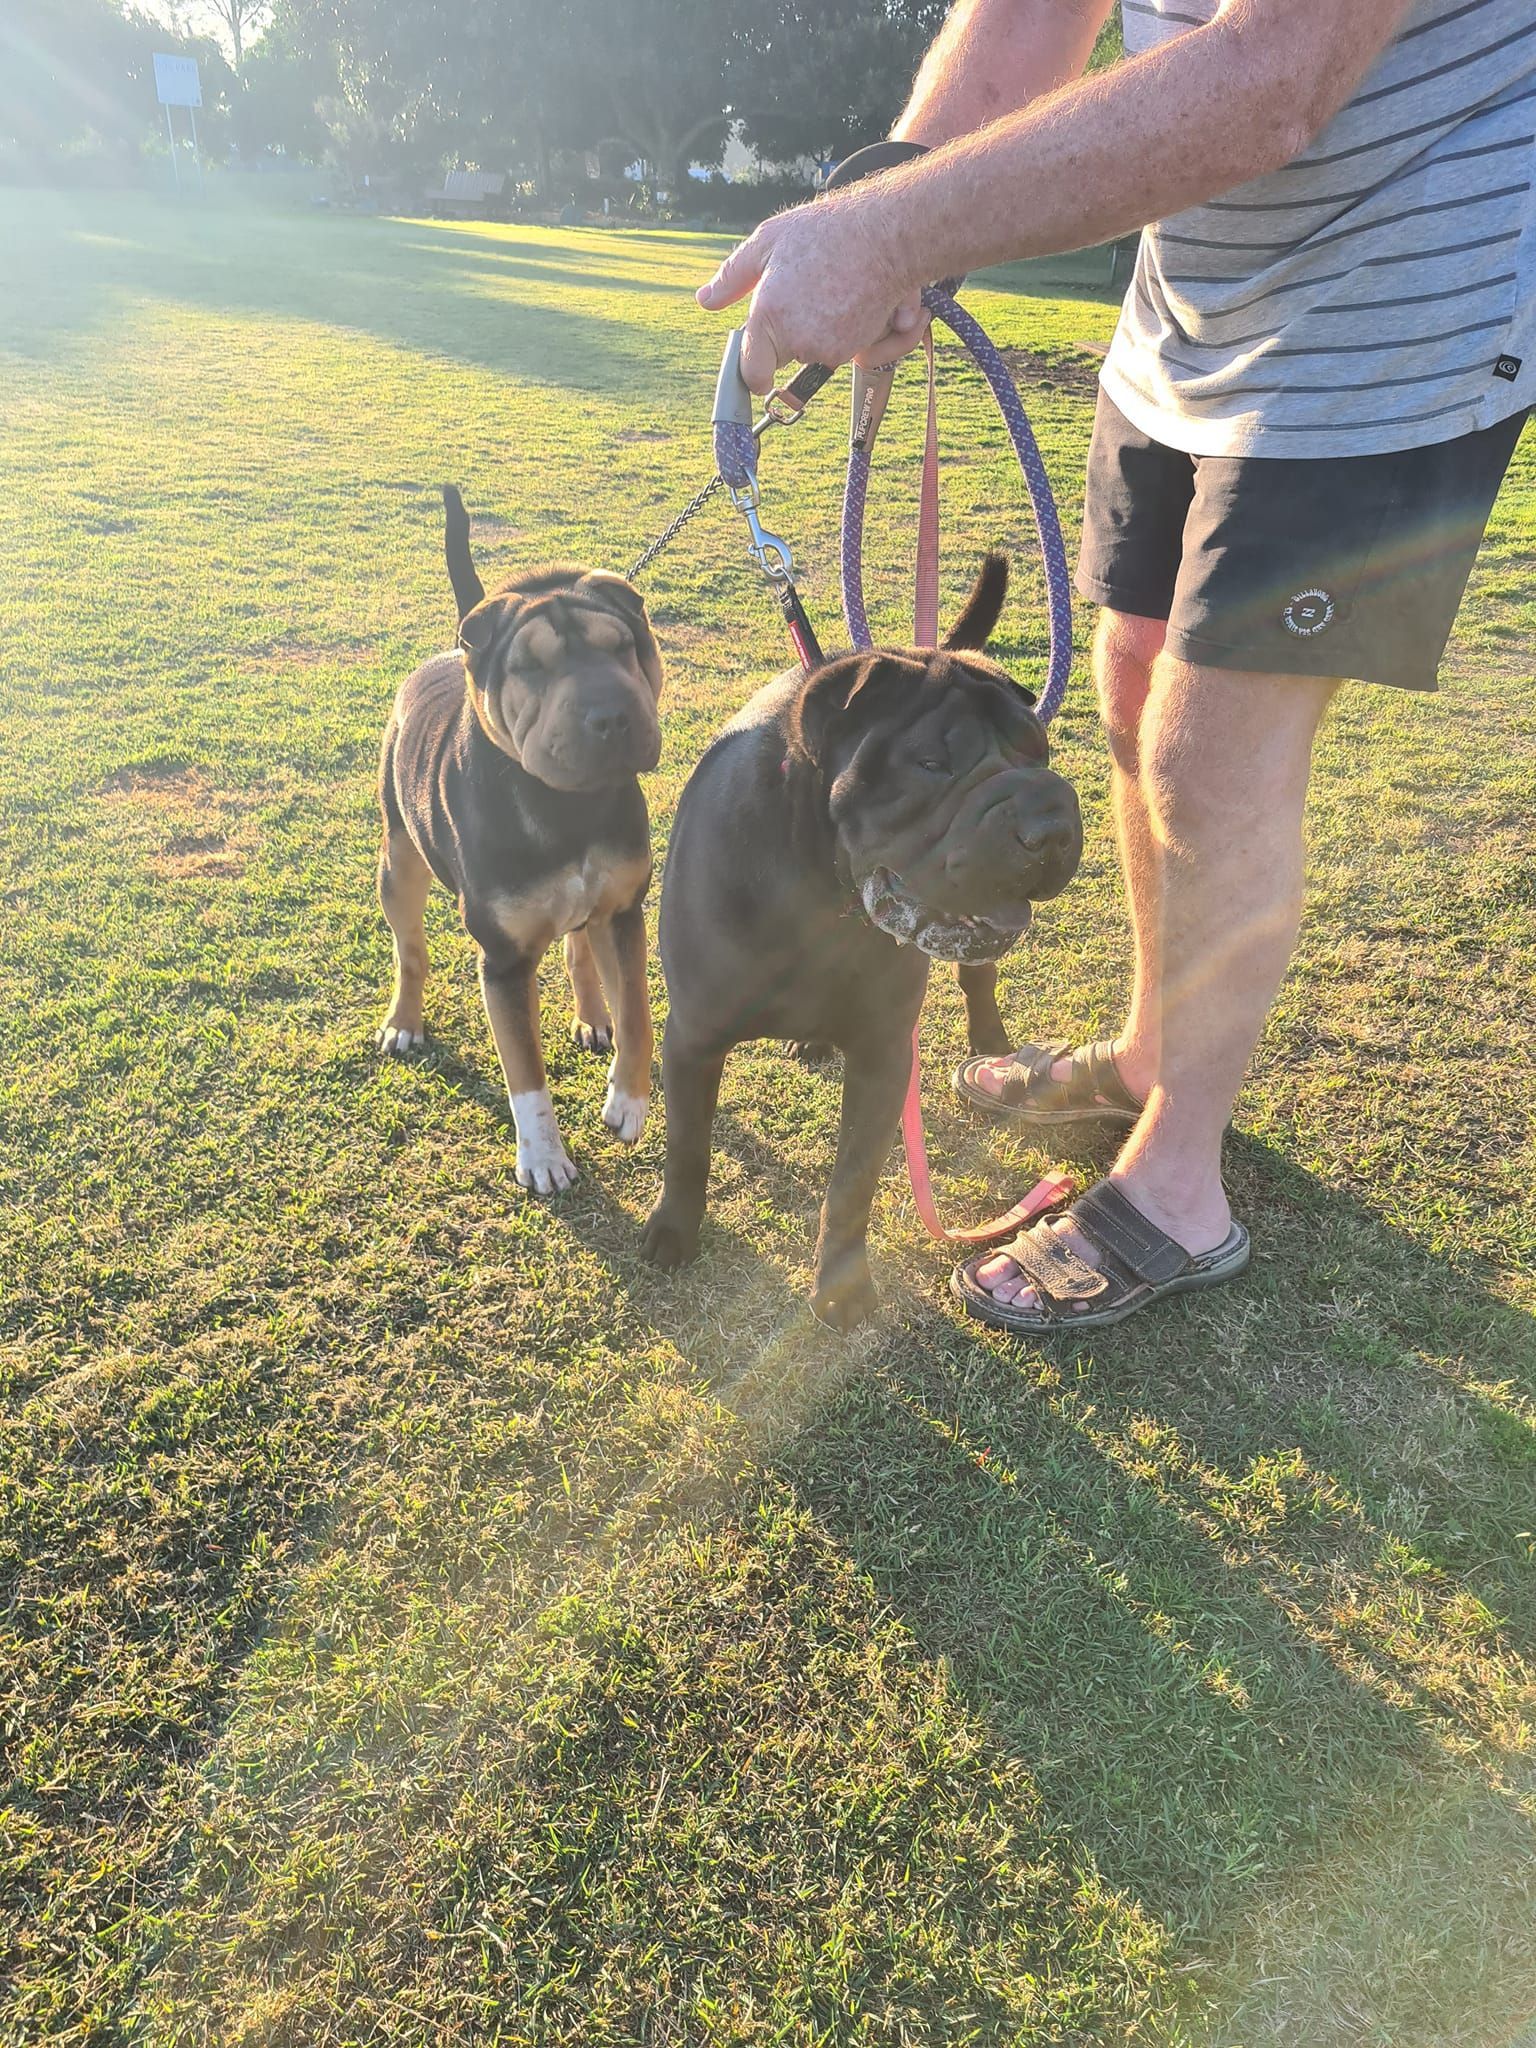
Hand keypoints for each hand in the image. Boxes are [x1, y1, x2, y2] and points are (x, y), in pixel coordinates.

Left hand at [696, 198, 929, 394]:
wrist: (888, 233)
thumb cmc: (826, 231)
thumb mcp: (768, 241)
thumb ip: (732, 277)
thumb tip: (705, 300)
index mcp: (770, 318)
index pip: (753, 374)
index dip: (753, 367)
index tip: (757, 358)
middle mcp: (800, 342)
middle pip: (786, 358)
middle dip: (789, 334)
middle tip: (805, 291)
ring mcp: (832, 349)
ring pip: (816, 352)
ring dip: (822, 329)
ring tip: (833, 288)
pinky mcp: (860, 349)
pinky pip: (846, 349)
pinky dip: (851, 330)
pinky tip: (854, 299)